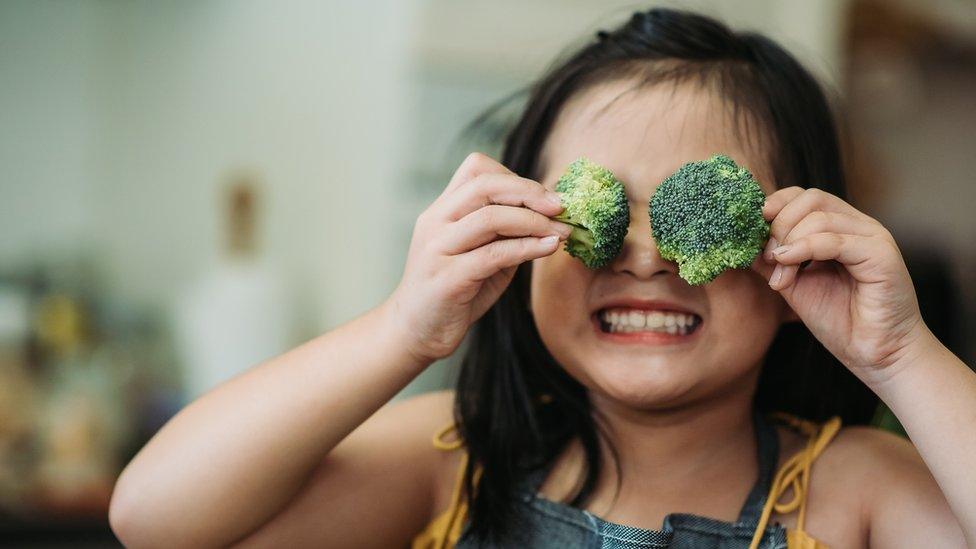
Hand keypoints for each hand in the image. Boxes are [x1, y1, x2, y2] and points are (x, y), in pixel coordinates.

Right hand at [387, 153, 570, 363]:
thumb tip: (551, 216)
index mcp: (441, 211)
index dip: (515, 177)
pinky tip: (549, 248)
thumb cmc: (454, 292)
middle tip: (561, 208)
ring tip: (561, 232)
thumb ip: (506, 233)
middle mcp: (435, 223)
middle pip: (485, 185)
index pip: (476, 169)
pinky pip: (494, 254)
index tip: (545, 197)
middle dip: (530, 192)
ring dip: (534, 221)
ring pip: (490, 217)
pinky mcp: (447, 279)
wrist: (416, 333)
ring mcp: (437, 249)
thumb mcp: (481, 255)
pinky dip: (528, 247)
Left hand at [752, 187, 931, 380]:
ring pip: (819, 217)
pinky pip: (835, 240)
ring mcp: (872, 237)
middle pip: (810, 199)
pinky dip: (804, 248)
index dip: (775, 205)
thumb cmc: (840, 320)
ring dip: (788, 243)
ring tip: (780, 274)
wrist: (876, 354)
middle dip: (779, 224)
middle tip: (768, 257)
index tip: (753, 228)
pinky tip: (787, 264)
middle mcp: (858, 226)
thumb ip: (771, 261)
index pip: (803, 196)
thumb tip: (740, 242)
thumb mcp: (793, 284)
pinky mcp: (881, 254)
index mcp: (840, 228)